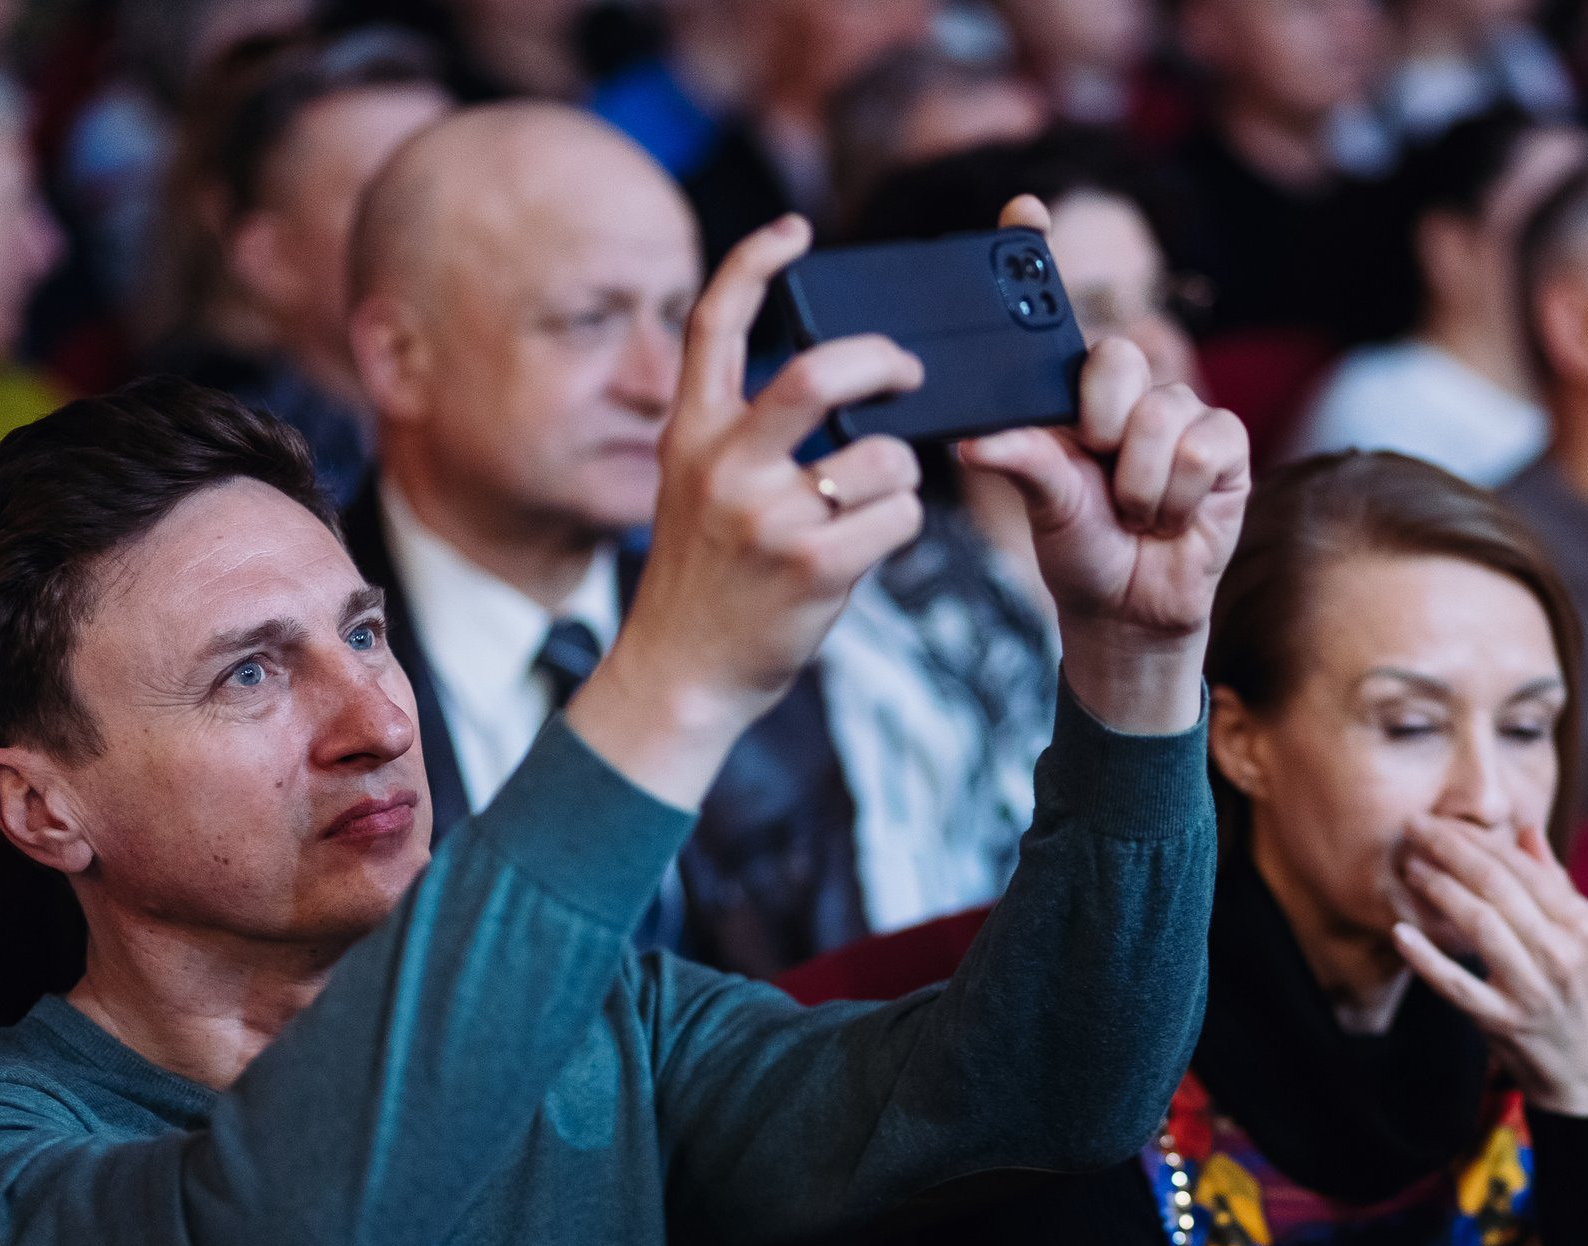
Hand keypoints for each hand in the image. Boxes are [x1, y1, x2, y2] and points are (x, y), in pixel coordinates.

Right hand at [567, 213, 924, 807]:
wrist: (678, 675)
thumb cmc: (707, 580)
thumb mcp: (699, 490)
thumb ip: (745, 436)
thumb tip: (842, 386)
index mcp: (690, 433)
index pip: (714, 322)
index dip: (755, 261)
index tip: (795, 227)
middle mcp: (724, 466)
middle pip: (821, 372)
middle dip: (884, 361)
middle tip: (909, 371)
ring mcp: (768, 517)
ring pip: (885, 457)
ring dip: (904, 473)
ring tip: (879, 500)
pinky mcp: (813, 567)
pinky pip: (899, 517)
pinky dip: (903, 524)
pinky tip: (872, 546)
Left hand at [957, 197, 1247, 734]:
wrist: (1128, 612)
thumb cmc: (1080, 550)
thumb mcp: (1043, 504)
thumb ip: (1023, 460)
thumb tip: (975, 438)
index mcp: (1073, 392)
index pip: (1057, 307)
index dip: (1038, 251)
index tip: (1023, 208)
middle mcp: (1128, 391)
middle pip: (1116, 356)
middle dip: (1100, 423)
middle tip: (1096, 466)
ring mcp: (1181, 413)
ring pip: (1161, 415)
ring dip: (1139, 484)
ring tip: (1134, 513)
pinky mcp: (1226, 447)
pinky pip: (1203, 446)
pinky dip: (1178, 494)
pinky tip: (1172, 517)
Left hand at [1389, 819, 1587, 1116]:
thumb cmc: (1585, 996)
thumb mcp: (1587, 937)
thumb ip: (1555, 884)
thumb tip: (1526, 830)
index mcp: (1582, 925)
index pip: (1524, 868)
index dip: (1479, 839)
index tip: (1444, 820)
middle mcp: (1561, 952)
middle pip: (1499, 888)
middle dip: (1452, 850)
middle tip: (1416, 827)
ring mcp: (1532, 989)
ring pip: (1481, 926)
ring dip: (1440, 890)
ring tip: (1410, 867)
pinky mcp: (1503, 1022)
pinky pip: (1457, 985)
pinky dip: (1426, 959)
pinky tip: (1399, 933)